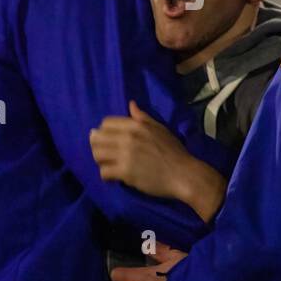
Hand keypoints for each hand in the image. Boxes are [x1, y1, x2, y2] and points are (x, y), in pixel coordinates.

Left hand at [89, 101, 225, 220]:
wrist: (183, 174)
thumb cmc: (173, 151)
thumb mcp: (160, 128)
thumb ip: (142, 117)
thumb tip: (131, 104)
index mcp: (135, 125)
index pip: (106, 123)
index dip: (104, 131)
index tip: (109, 140)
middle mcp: (128, 138)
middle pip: (97, 138)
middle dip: (98, 146)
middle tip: (105, 154)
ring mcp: (125, 155)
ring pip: (97, 154)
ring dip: (100, 160)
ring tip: (108, 164)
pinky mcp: (125, 173)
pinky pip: (104, 172)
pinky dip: (105, 175)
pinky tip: (112, 177)